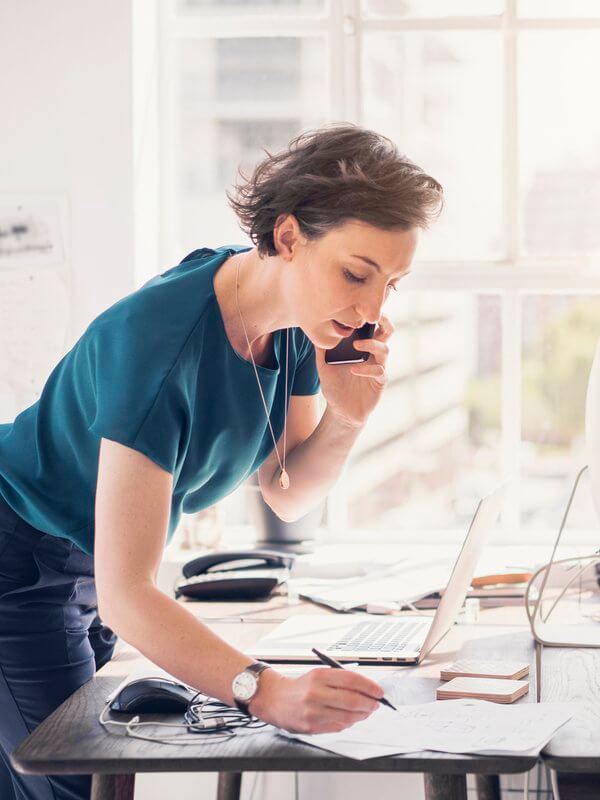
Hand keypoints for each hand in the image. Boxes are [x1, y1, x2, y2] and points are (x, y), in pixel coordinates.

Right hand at [249, 667, 383, 733]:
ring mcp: (313, 712)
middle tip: (376, 704)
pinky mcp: (311, 726)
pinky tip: (351, 718)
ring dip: (362, 715)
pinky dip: (349, 723)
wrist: (275, 699)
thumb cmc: (301, 687)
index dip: (369, 686)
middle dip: (369, 703)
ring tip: (366, 712)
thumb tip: (367, 690)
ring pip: (348, 717)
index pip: (351, 680)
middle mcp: (316, 693)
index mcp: (319, 676)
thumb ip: (341, 681)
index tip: (379, 691)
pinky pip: (338, 726)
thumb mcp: (319, 675)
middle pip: (352, 700)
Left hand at [315, 316, 393, 428]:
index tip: (360, 306)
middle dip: (383, 321)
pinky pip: (380, 371)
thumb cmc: (334, 386)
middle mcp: (373, 354)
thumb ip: (320, 348)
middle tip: (372, 317)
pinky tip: (353, 370)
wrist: (340, 411)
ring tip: (356, 344)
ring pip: (385, 349)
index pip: (371, 326)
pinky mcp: (380, 382)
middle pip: (387, 331)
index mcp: (362, 347)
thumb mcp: (323, 365)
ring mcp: (378, 367)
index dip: (370, 315)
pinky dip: (367, 369)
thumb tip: (312, 328)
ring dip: (371, 344)